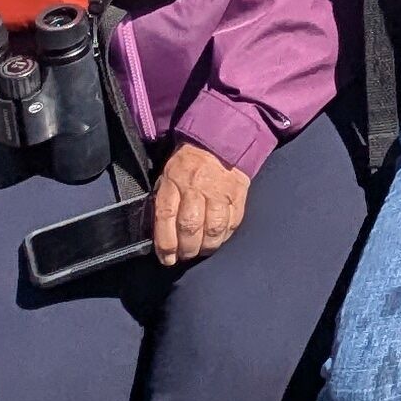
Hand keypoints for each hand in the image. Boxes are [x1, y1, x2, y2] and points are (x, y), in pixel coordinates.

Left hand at [152, 147, 253, 265]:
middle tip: (185, 256)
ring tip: (201, 251)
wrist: (218, 142)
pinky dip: (224, 237)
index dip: (166, 243)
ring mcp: (220, 191)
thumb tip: (162, 234)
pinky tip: (217, 239)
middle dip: (186, 249)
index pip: (166, 216)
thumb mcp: (168, 175)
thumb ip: (165, 201)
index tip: (166, 258)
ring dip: (206, 247)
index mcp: (174, 180)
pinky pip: (232, 223)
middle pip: (190, 226)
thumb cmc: (188, 164)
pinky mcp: (238, 194)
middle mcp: (197, 186)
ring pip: (213, 229)